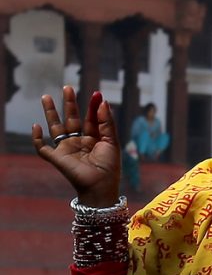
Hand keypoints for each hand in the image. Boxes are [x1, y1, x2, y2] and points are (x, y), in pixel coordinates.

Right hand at [32, 86, 121, 206]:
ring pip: (56, 128)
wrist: (101, 186)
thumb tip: (103, 101)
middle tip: (66, 87)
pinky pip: (42, 148)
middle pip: (71, 119)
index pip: (91, 119)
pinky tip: (36, 126)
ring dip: (50, 113)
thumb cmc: (109, 166)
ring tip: (45, 97)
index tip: (96, 94)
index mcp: (93, 138)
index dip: (93, 107)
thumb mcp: (112, 140)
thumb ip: (106, 122)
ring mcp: (66, 149)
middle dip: (68, 104)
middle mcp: (79, 142)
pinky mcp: (57, 158)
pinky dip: (37, 138)